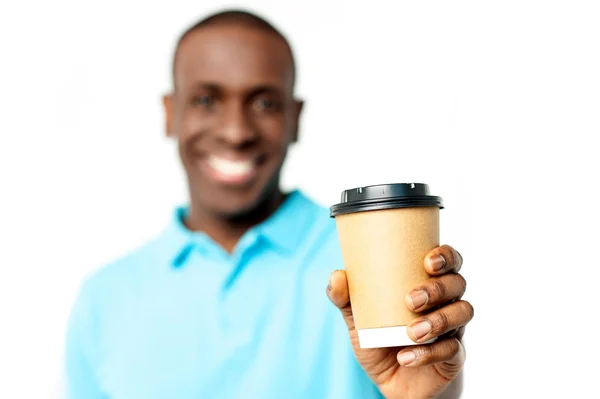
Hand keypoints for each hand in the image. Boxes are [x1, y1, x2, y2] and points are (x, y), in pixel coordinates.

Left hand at [327, 245, 472, 398]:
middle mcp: (446, 302)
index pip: (449, 261)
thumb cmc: (378, 341)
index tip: (428, 262)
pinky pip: (452, 350)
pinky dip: (428, 353)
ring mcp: (453, 329)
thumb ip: (345, 298)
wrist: (390, 382)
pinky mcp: (453, 357)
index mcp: (428, 284)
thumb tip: (337, 276)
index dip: (446, 256)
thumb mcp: (358, 319)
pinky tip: (406, 356)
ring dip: (437, 320)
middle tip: (411, 300)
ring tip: (411, 332)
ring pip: (462, 313)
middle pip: (458, 284)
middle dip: (437, 289)